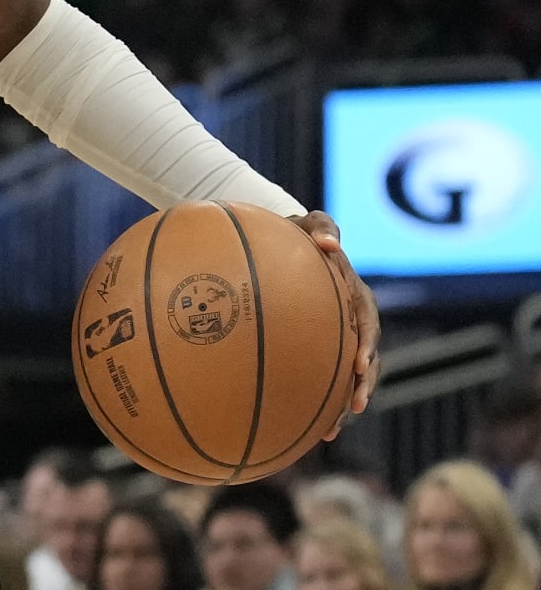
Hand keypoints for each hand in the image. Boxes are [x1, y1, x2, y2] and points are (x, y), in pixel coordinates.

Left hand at [292, 210, 380, 439]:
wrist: (287, 246)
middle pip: (367, 354)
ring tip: (337, 426)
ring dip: (349, 398)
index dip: (366, 341)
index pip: (366, 318)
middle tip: (356, 402)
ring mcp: (343, 334)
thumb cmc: (298, 234)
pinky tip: (317, 431)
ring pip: (354, 373)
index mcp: (353, 292)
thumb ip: (321, 227)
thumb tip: (330, 242)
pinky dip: (328, 403)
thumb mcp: (308, 224)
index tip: (359, 363)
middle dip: (364, 381)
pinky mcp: (327, 348)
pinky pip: (332, 378)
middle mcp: (354, 318)